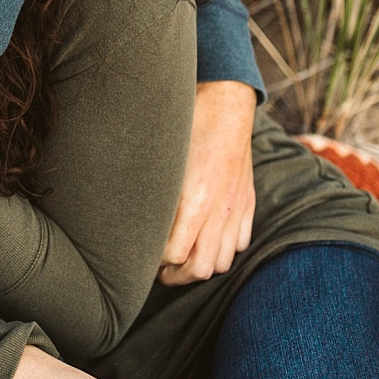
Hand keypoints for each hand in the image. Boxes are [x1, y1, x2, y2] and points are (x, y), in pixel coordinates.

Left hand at [159, 80, 256, 284]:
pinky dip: (224, 249)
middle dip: (176, 276)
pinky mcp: (247, 201)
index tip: (142, 256)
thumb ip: (152, 193)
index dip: (156, 262)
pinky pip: (240, 242)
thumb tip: (131, 219)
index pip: (175, 255)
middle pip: (201, 267)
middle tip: (158, 270)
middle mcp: (220, 209)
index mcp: (195, 199)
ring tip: (180, 260)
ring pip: (223, 260)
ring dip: (200, 266)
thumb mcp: (161, 158)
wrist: (223, 102)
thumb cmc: (185, 124)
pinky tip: (206, 240)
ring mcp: (236, 207)